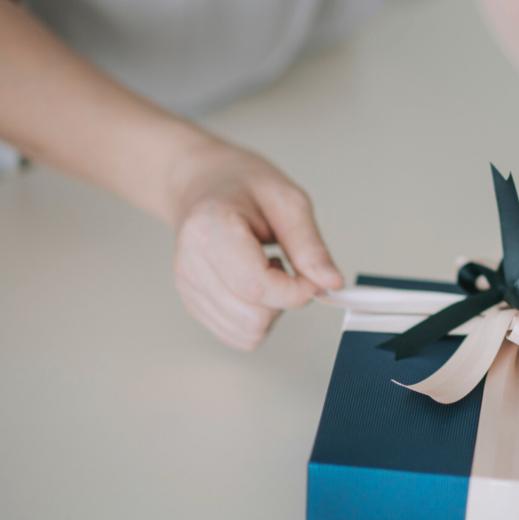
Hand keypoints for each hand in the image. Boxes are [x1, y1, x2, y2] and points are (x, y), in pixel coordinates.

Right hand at [169, 143, 342, 349]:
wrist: (206, 185)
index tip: (314, 276)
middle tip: (282, 263)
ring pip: (247, 332)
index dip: (296, 291)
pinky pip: (239, 334)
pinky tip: (252, 285)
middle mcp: (189, 262)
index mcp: (209, 228)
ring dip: (270, 309)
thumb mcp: (288, 201)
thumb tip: (331, 282)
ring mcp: (187, 286)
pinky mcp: (194, 304)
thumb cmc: (243, 186)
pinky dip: (257, 317)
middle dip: (283, 299)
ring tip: (264, 269)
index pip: (256, 286)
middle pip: (253, 317)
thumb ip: (310, 246)